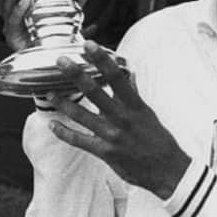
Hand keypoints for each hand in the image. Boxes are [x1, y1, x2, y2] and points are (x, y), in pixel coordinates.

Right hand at [0, 0, 96, 52]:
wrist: (66, 53)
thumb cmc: (62, 28)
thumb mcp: (68, 4)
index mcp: (18, 4)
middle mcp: (11, 16)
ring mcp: (13, 29)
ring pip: (7, 9)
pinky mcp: (16, 41)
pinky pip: (14, 23)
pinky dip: (19, 11)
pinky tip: (26, 2)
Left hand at [45, 42, 189, 199]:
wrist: (167, 171)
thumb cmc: (159, 140)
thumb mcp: (148, 114)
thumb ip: (134, 94)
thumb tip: (127, 75)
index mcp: (134, 105)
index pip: (116, 77)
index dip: (102, 59)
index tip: (89, 45)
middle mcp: (121, 118)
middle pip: (95, 92)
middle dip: (76, 75)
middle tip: (61, 61)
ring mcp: (112, 135)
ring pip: (81, 116)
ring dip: (63, 103)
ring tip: (49, 92)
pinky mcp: (105, 152)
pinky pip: (79, 141)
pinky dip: (64, 132)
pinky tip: (52, 124)